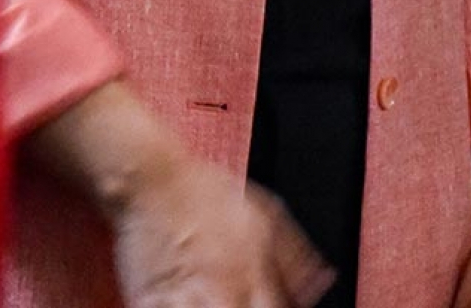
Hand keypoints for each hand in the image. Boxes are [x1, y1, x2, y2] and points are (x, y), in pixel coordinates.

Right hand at [24, 82, 330, 307]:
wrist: (148, 175)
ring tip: (211, 304)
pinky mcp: (151, 301)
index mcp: (252, 272)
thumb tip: (323, 279)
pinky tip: (186, 305)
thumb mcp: (264, 210)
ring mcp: (185, 297)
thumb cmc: (201, 189)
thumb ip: (296, 253)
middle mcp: (221, 289)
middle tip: (244, 304)